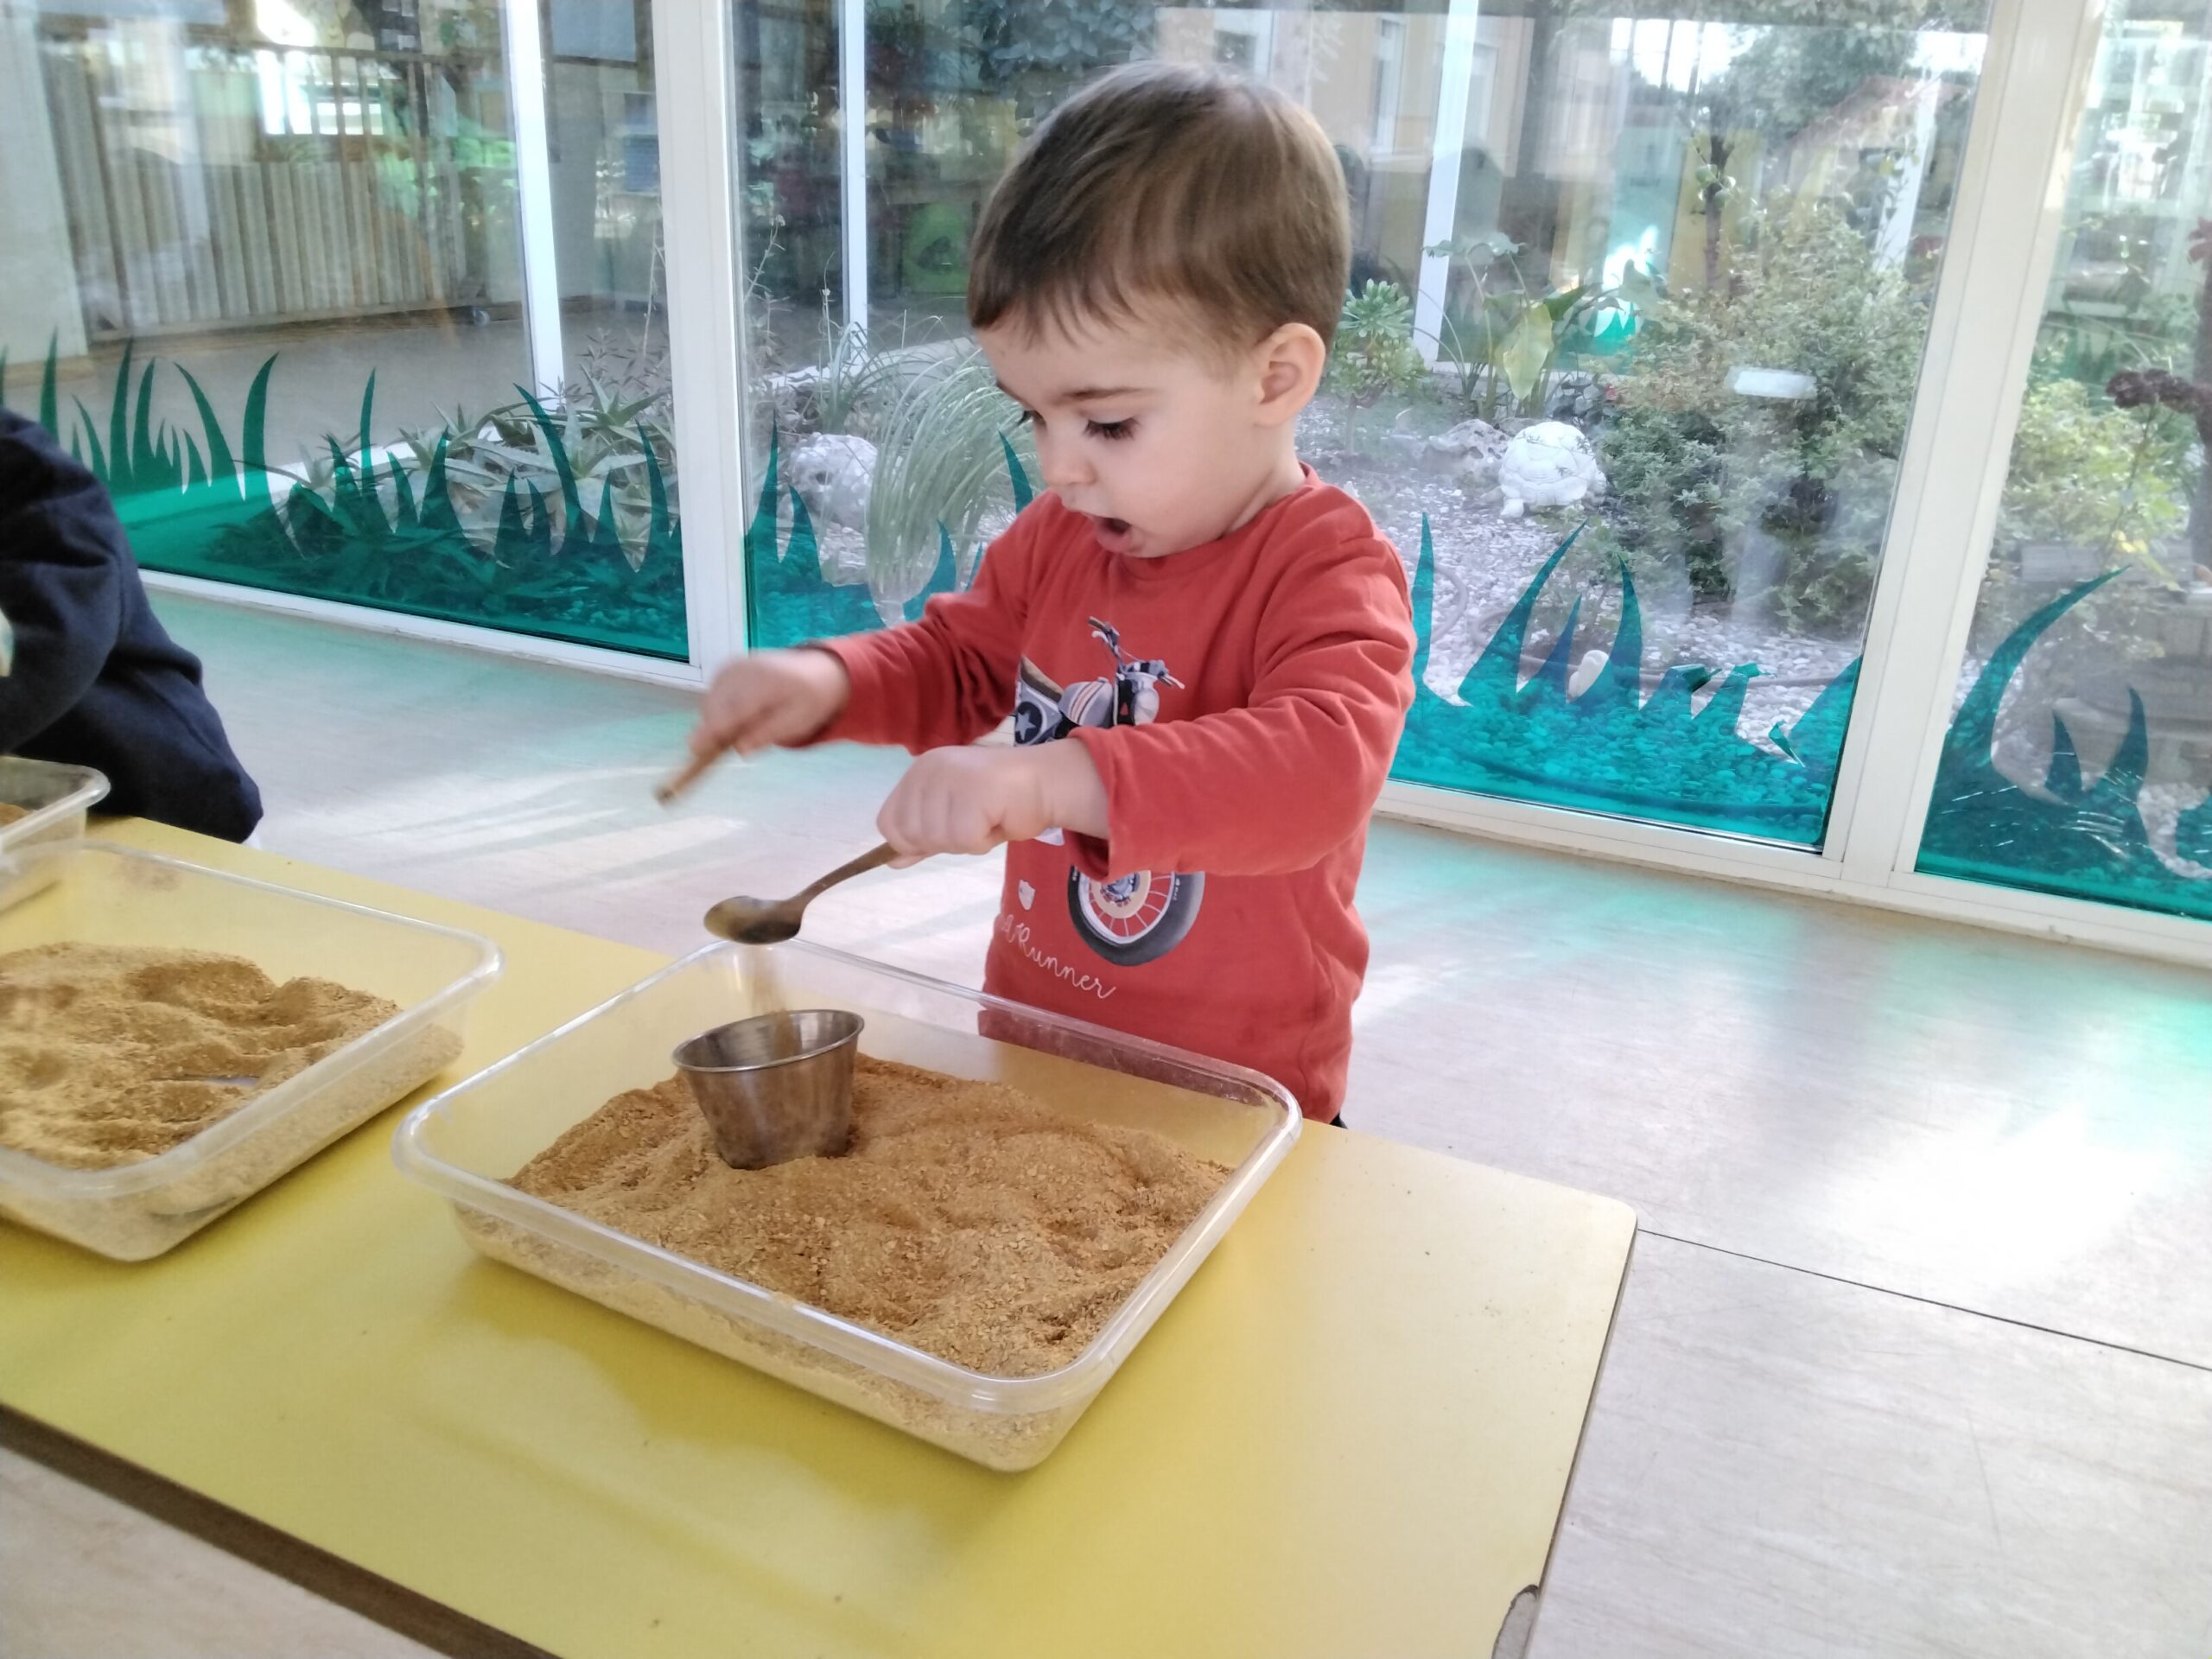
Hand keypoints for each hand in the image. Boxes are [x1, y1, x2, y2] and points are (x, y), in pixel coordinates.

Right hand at [691, 649, 849, 759]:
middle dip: (715, 731)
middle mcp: (744, 669)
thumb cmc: (808, 700)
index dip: (714, 729)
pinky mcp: (725, 670)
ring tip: (752, 723)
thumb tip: (740, 750)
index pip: (734, 709)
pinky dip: (720, 713)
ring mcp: (731, 667)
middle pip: (716, 707)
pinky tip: (742, 715)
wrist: (814, 670)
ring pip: (710, 704)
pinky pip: (712, 698)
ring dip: (719, 723)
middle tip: (727, 748)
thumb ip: (768, 734)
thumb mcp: (797, 722)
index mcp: (767, 681)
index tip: (695, 748)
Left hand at [877, 743, 1107, 863]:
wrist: (1045, 783)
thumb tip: (890, 861)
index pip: (888, 823)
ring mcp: (949, 779)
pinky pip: (964, 840)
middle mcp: (928, 770)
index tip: (948, 830)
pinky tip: (998, 819)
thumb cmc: (1000, 803)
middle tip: (974, 821)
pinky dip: (983, 841)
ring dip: (967, 841)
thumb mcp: (951, 820)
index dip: (914, 840)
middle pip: (911, 835)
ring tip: (988, 817)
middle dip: (944, 841)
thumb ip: (921, 838)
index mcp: (919, 773)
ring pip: (937, 839)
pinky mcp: (971, 793)